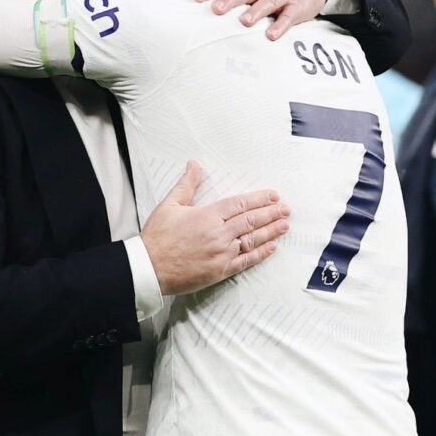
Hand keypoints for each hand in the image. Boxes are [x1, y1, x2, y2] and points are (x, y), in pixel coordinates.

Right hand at [140, 161, 290, 295]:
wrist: (149, 268)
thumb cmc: (157, 237)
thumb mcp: (169, 205)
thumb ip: (187, 184)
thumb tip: (194, 165)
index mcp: (208, 216)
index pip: (240, 204)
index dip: (258, 199)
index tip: (272, 196)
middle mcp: (219, 234)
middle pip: (251, 221)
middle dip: (271, 214)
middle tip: (285, 209)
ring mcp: (222, 253)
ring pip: (252, 240)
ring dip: (271, 232)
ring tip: (284, 225)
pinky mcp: (220, 270)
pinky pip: (246, 261)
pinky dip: (260, 254)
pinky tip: (272, 247)